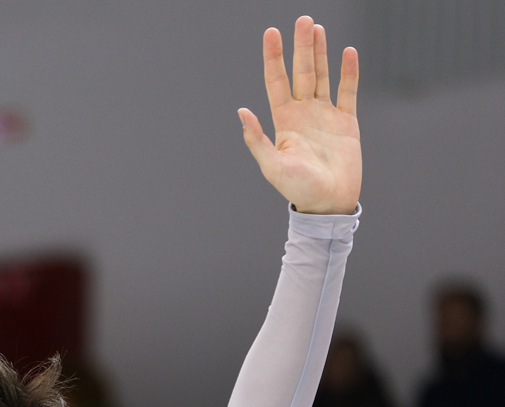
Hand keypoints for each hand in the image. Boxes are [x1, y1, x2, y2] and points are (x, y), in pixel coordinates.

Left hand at [239, 17, 360, 214]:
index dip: (274, 57)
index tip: (271, 33)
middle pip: (301, 72)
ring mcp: (326, 115)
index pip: (277, 81)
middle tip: (301, 20)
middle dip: (301, 47)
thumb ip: (257, 139)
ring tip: (317, 29)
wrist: (328, 202)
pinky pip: (348, 91)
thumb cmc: (297, 189)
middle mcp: (303, 113)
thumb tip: (241, 112)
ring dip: (320, 53)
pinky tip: (347, 52)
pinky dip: (349, 72)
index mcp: (284, 121)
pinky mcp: (347, 121)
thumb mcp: (272, 166)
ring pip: (322, 76)